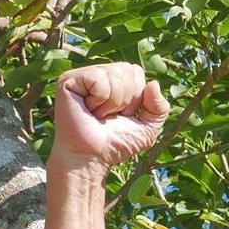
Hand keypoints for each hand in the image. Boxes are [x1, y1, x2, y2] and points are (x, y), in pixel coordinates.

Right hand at [50, 63, 169, 171]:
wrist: (92, 158)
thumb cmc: (116, 144)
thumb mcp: (148, 128)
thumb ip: (159, 107)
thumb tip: (154, 83)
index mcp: (115, 79)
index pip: (137, 72)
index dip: (136, 97)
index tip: (121, 115)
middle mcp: (99, 73)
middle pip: (128, 70)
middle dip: (126, 100)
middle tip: (109, 116)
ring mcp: (82, 75)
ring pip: (115, 75)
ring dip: (113, 103)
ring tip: (98, 115)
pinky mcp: (68, 80)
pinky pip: (99, 80)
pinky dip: (99, 101)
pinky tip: (88, 110)